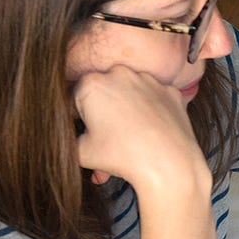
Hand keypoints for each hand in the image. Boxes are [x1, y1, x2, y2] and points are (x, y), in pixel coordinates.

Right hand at [73, 65, 208, 189]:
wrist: (168, 165)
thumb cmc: (123, 157)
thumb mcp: (82, 152)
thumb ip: (68, 138)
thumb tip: (69, 138)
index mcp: (91, 83)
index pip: (75, 97)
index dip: (78, 116)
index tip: (86, 131)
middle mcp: (120, 73)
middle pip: (104, 91)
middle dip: (103, 109)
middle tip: (109, 133)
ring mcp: (149, 80)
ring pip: (130, 91)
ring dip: (127, 107)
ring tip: (131, 133)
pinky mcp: (170, 91)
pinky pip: (155, 98)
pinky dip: (151, 110)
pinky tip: (151, 129)